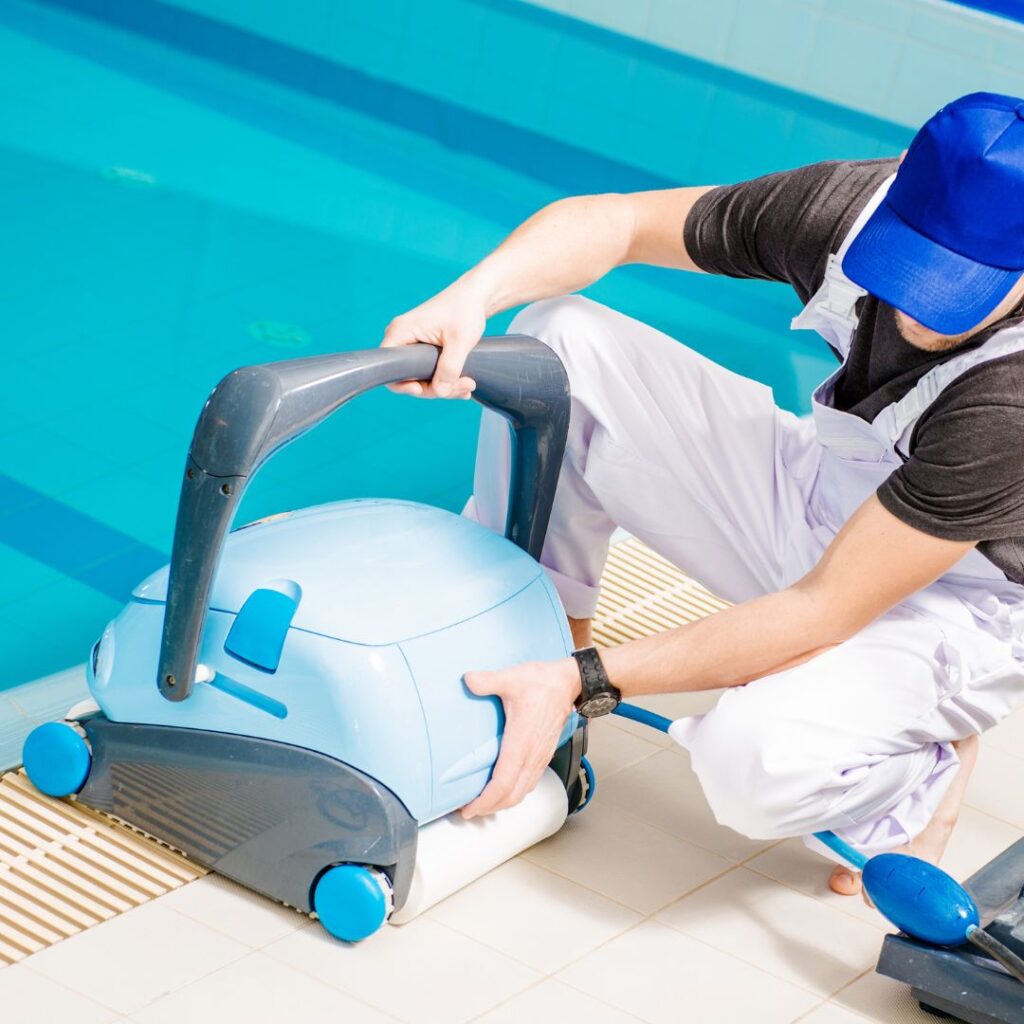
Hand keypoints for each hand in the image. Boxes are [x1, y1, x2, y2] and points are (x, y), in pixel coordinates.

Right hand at [381, 282, 487, 398]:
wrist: (475, 296)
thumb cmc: (465, 310)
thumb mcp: (460, 341)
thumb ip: (449, 368)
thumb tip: (440, 392)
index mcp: (401, 332)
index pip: (389, 369)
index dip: (403, 385)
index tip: (422, 389)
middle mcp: (402, 339)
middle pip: (409, 378)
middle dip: (436, 388)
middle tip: (465, 387)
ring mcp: (413, 344)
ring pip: (422, 378)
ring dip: (446, 386)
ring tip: (469, 384)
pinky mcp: (424, 349)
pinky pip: (430, 372)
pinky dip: (447, 380)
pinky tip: (463, 384)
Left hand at [460, 657, 580, 818]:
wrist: (569, 683)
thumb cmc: (543, 683)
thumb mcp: (512, 678)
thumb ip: (488, 680)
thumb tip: (468, 680)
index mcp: (521, 742)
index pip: (503, 784)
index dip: (485, 801)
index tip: (469, 807)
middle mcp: (532, 755)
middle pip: (511, 796)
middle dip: (490, 808)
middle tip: (469, 811)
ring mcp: (540, 757)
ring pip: (521, 793)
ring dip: (503, 803)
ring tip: (484, 804)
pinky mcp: (544, 754)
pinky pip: (529, 783)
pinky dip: (515, 793)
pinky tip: (505, 789)